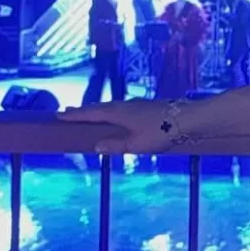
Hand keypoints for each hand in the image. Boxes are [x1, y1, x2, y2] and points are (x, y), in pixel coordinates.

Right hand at [57, 100, 183, 154]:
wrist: (190, 118)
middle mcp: (126, 105)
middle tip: (69, 112)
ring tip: (90, 114)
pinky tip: (119, 115)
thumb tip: (96, 146)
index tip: (59, 114)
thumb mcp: (137, 144)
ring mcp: (138, 104)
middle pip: (101, 107)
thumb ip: (116, 145)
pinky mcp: (149, 106)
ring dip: (99, 110)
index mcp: (119, 113)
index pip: (92, 114)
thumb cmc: (162, 132)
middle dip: (84, 111)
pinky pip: (124, 108)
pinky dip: (114, 111)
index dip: (76, 115)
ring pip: (113, 106)